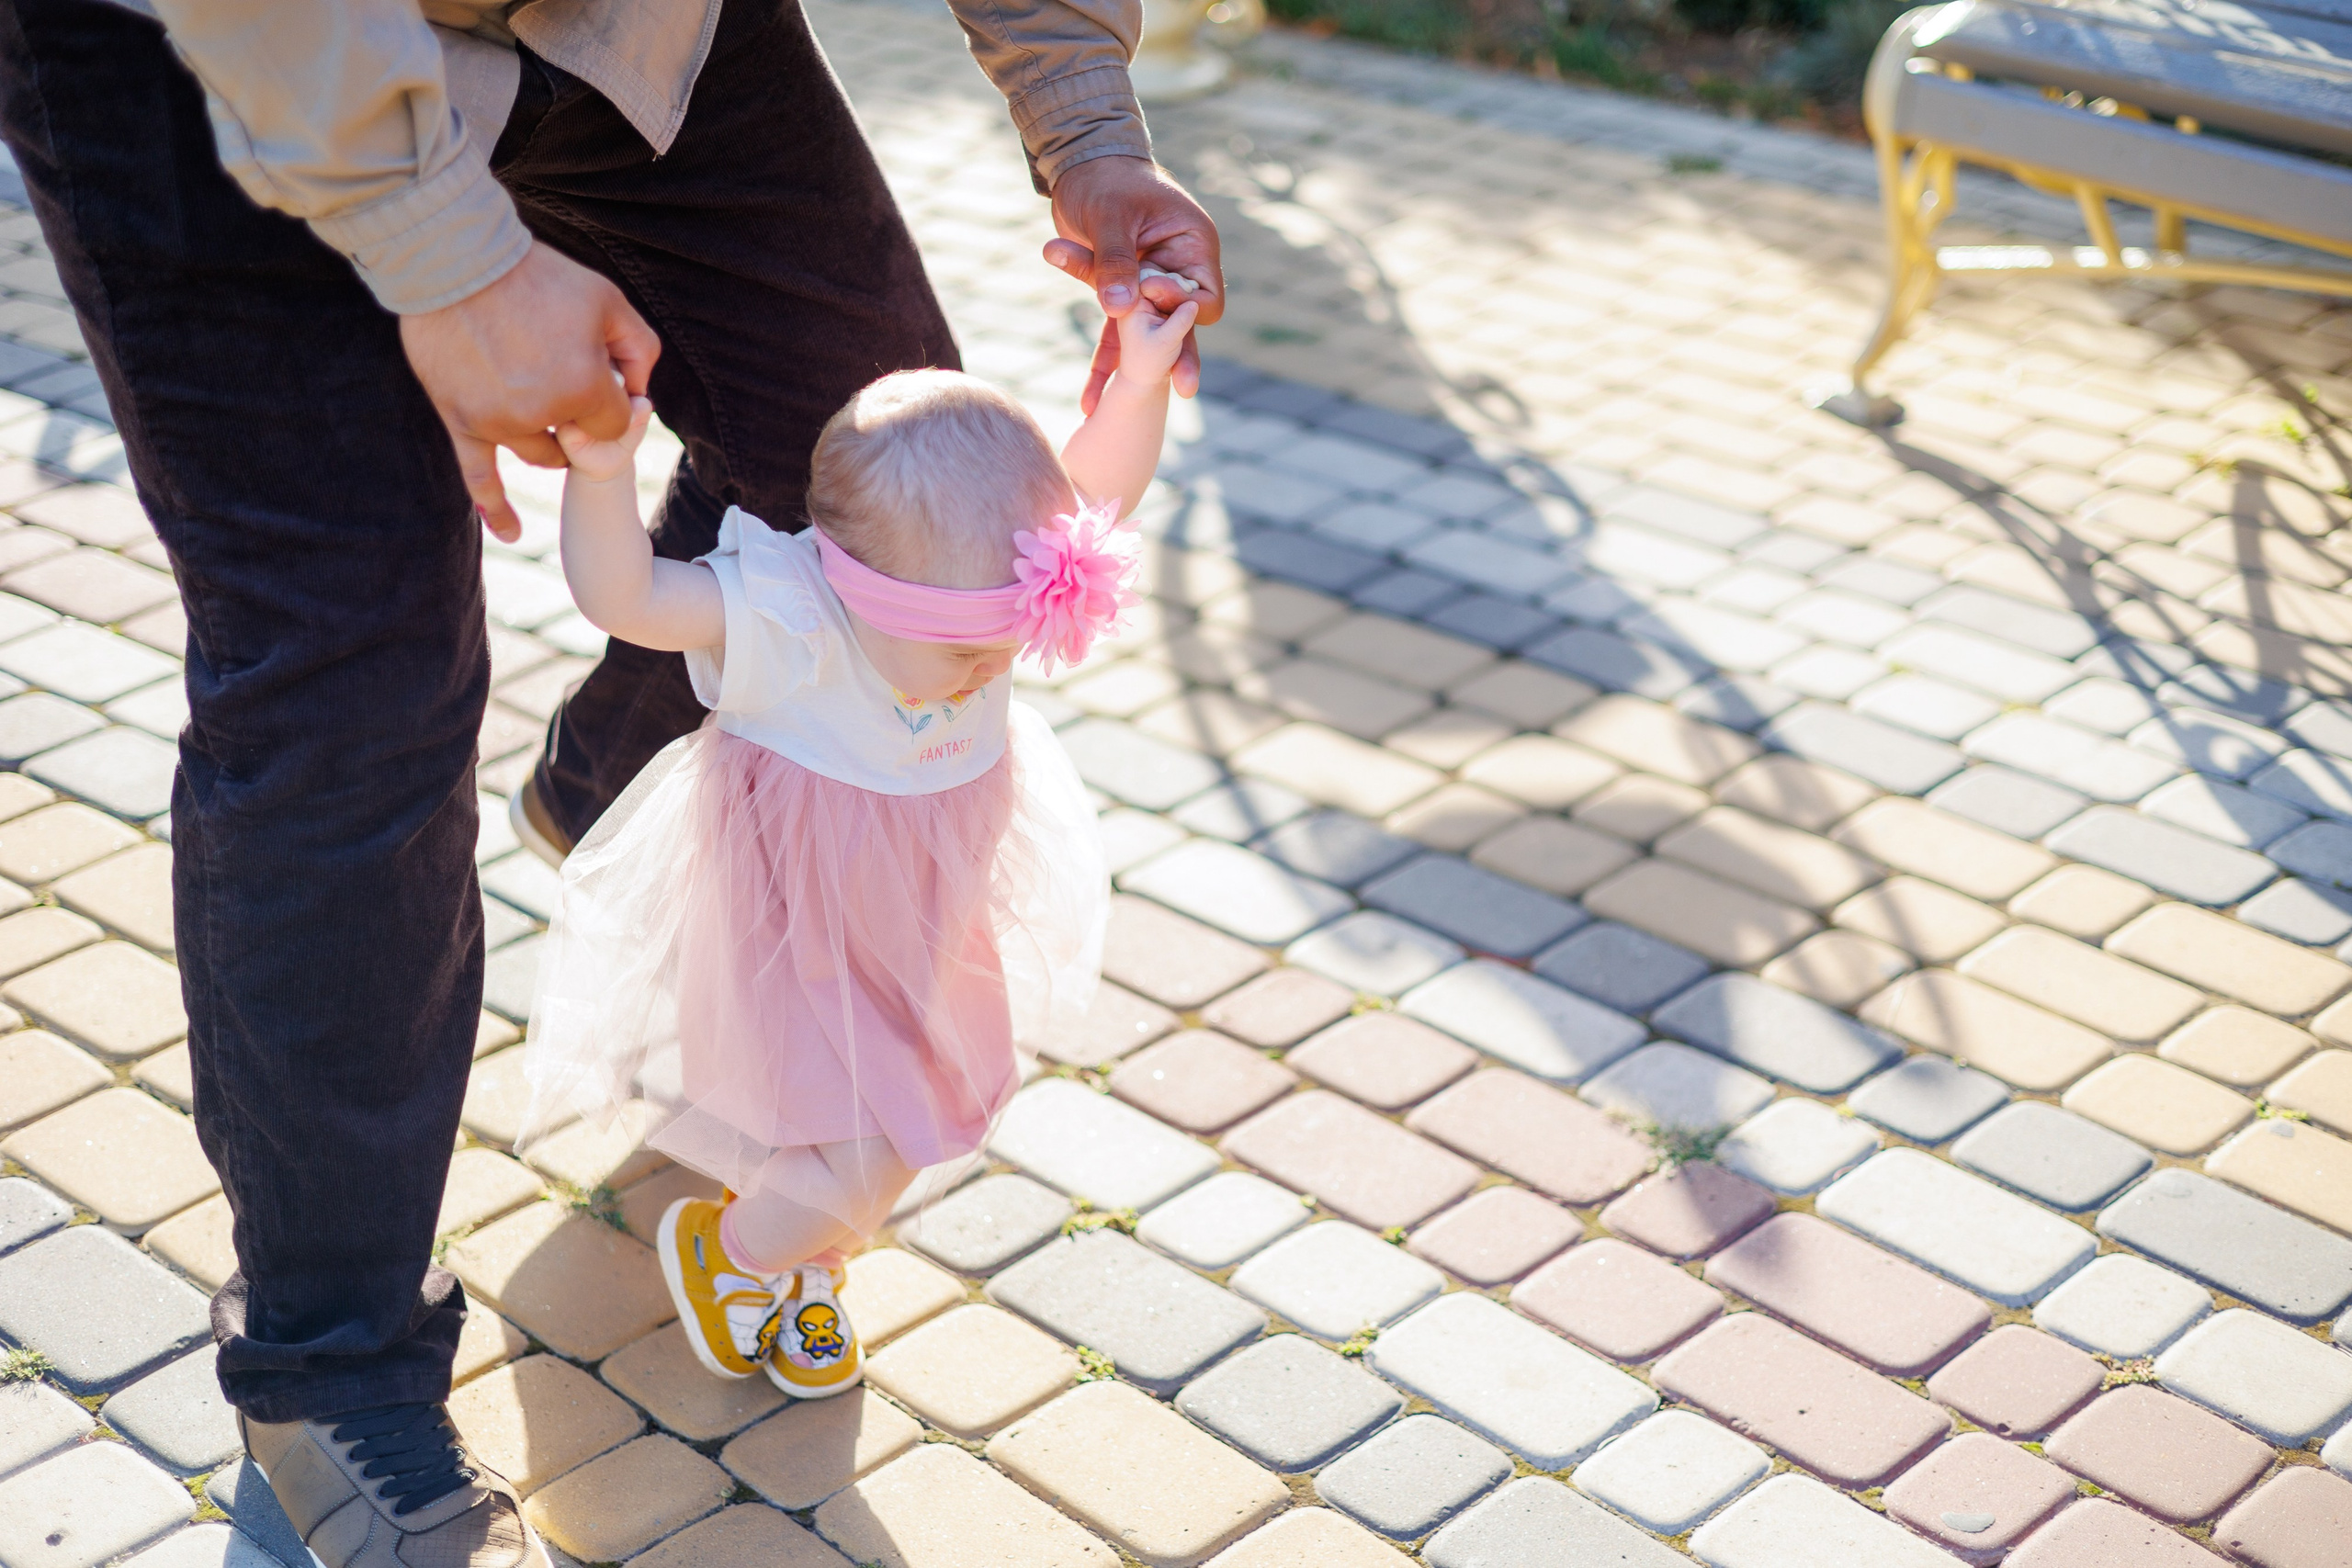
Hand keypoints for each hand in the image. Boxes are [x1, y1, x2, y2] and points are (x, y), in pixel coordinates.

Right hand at [399, 241, 661, 541]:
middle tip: (564, 365)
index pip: (617, 420)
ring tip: (542, 393)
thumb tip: (643, 392)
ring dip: (552, 437)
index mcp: (584, 389)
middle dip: (584, 412)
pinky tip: (511, 532)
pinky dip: (496, 508)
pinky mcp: (461, 423)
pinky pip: (479, 479)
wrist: (455, 261)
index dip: (615, 394)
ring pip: (540, 453)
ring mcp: (499, 424)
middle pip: (580, 439)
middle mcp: (543, 415)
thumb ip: (639, 348)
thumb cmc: (536, 275)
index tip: (601, 363)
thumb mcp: (608, 300)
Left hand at [1044, 156, 1222, 413]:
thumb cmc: (1105, 179)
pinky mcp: (1123, 297)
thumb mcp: (1110, 217)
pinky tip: (1088, 398)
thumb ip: (1115, 263)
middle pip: (1185, 324)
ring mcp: (1152, 287)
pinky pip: (1117, 336)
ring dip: (1135, 371)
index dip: (1181, 304)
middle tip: (1183, 389)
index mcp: (1192, 245)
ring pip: (1150, 337)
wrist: (1080, 167)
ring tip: (1120, 410)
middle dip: (1178, 356)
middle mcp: (1178, 270)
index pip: (1204, 293)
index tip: (1151, 294)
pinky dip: (1103, 363)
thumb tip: (1119, 309)